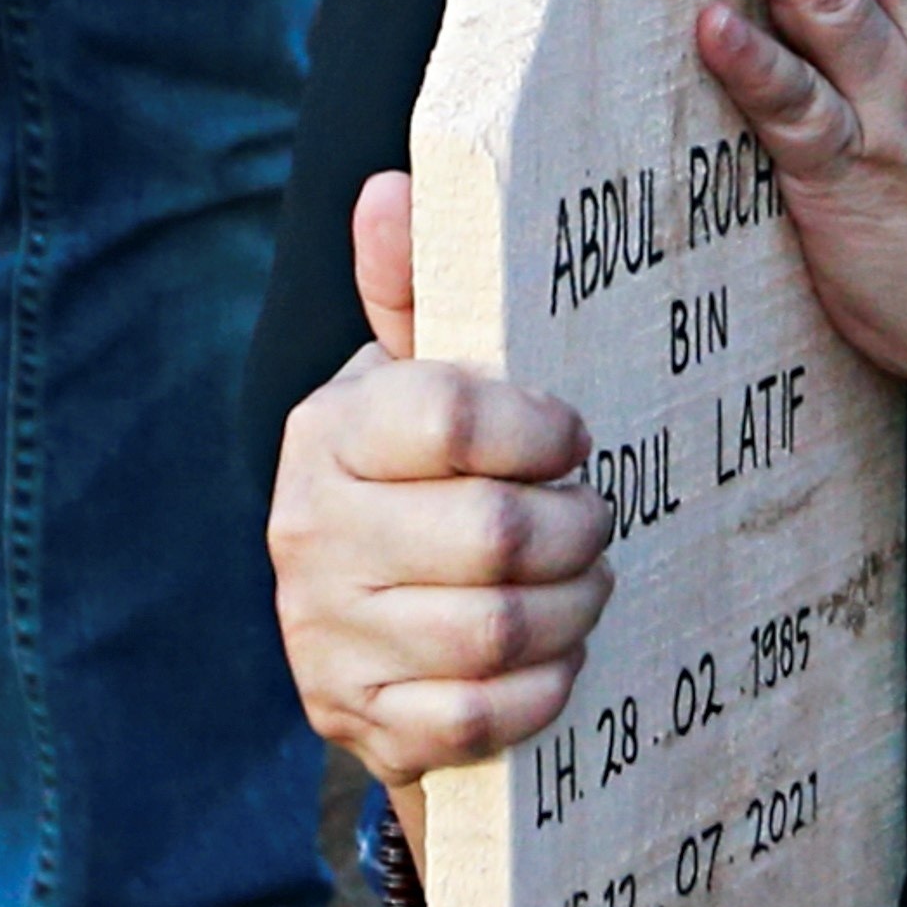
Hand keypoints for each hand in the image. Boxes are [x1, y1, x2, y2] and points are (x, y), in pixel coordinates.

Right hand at [268, 172, 614, 786]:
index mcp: (330, 435)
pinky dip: (543, 688)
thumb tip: (396, 187)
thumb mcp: (416, 384)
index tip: (571, 437)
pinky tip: (553, 658)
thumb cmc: (420, 485)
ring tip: (583, 584)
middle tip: (596, 522)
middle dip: (578, 530)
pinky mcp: (358, 719)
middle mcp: (310, 532)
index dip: (542, 431)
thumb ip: (417, 293)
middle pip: (495, 534)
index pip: (450, 417)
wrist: (372, 636)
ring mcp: (327, 633)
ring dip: (573, 609)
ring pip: (498, 628)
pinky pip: (482, 714)